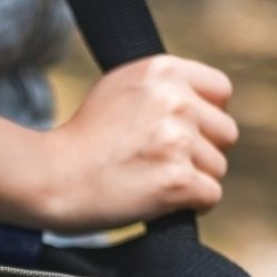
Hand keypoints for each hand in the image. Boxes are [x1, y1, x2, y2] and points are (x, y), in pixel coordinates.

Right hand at [38, 55, 239, 233]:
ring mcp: (178, 141)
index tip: (181, 132)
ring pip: (218, 168)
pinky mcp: (178, 180)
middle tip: (159, 161)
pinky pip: (211, 196)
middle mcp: (175, 100)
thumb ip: (164, 87)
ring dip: (192, 180)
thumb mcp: (119, 87)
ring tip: (150, 180)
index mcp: (162, 70)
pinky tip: (159, 201)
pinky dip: (190, 206)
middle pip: (225, 132)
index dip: (206, 115)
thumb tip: (205, 101)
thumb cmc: (82, 138)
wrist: (51, 177)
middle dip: (201, 151)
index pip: (221, 91)